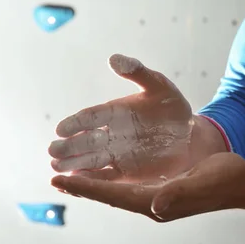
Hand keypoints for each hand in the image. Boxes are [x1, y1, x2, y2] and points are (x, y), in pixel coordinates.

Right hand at [49, 54, 193, 182]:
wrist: (191, 139)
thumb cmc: (174, 109)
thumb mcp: (159, 86)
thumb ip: (138, 73)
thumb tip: (113, 59)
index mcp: (114, 112)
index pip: (90, 117)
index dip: (75, 123)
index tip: (60, 129)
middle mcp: (110, 134)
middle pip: (85, 141)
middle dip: (69, 147)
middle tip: (53, 152)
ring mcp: (116, 155)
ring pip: (90, 161)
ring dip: (73, 166)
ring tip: (56, 169)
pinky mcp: (125, 173)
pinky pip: (104, 178)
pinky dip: (89, 181)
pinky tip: (74, 184)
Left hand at [51, 152, 244, 221]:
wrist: (241, 182)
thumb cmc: (226, 178)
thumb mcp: (205, 181)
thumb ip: (181, 192)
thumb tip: (154, 204)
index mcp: (159, 201)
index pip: (116, 195)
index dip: (88, 188)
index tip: (62, 181)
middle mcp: (153, 202)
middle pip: (111, 196)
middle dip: (84, 188)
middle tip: (56, 179)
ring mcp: (157, 198)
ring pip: (118, 192)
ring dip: (94, 185)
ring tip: (71, 178)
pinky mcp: (162, 190)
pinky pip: (129, 186)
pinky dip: (111, 181)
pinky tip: (103, 174)